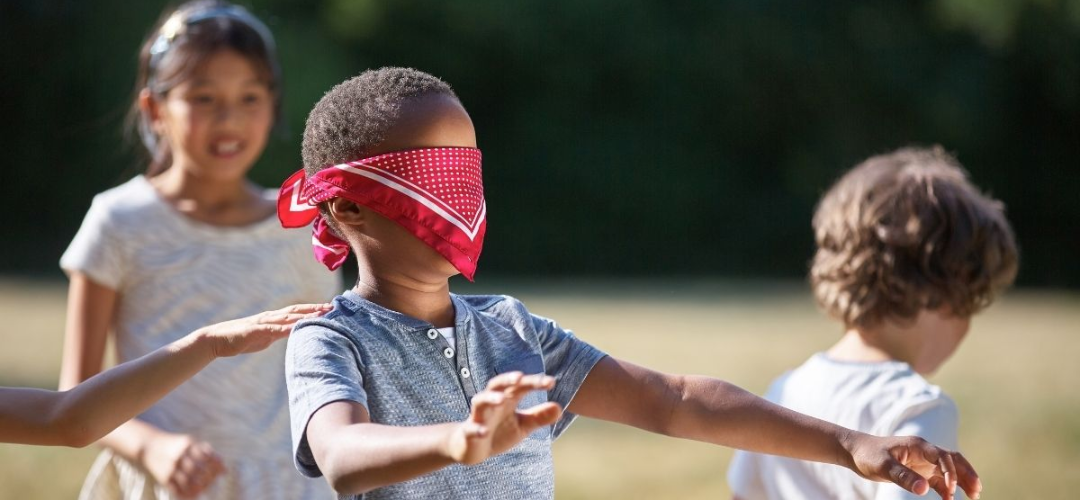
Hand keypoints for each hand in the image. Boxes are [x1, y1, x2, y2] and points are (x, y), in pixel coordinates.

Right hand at [142, 432, 224, 497]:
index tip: (223, 472)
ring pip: (187, 481)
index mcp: (186, 444)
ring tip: (205, 488)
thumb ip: (206, 452)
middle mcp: (178, 456)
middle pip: (197, 469)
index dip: (217, 466)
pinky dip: (188, 494)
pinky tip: (195, 495)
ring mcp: (169, 467)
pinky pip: (177, 489)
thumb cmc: (175, 445)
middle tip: (214, 481)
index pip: (206, 456)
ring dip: (200, 488)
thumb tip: (225, 470)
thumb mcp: (189, 442)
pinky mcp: (163, 478)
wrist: (147, 446)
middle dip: (209, 477)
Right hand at [199, 303, 332, 357]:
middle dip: (314, 309)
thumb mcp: (264, 338)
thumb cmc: (240, 339)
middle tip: (332, 307)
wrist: (216, 340)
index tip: (329, 308)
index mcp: (273, 318)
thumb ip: (278, 335)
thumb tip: (290, 336)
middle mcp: (270, 317)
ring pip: (287, 317)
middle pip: (296, 310)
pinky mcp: (254, 330)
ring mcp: (262, 322)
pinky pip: (273, 329)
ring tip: (320, 315)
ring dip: (304, 316)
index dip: (313, 309)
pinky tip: (297, 328)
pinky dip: (286, 328)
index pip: (297, 312)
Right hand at [445, 372, 560, 464]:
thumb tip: (560, 407)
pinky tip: (484, 432)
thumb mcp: (522, 425)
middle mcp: (491, 404)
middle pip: (497, 385)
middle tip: (520, 377)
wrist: (472, 448)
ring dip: (489, 398)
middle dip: (507, 379)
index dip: (534, 382)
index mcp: (506, 399)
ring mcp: (478, 417)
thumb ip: (539, 417)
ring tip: (501, 399)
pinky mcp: (469, 433)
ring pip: (480, 401)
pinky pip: (471, 429)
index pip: (520, 386)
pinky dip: (476, 429)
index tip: (551, 382)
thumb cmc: (499, 431)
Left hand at [849, 434, 981, 499]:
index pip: (942, 455)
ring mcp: (922, 461)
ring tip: (974, 495)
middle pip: (953, 459)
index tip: (951, 489)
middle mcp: (924, 451)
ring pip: (949, 469)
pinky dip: (947, 488)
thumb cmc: (868, 455)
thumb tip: (924, 489)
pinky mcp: (919, 470)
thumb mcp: (883, 466)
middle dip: (966, 473)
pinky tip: (950, 499)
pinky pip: (938, 479)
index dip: (951, 471)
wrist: (855, 452)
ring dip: (962, 480)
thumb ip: (903, 476)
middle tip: (977, 490)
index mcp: (918, 445)